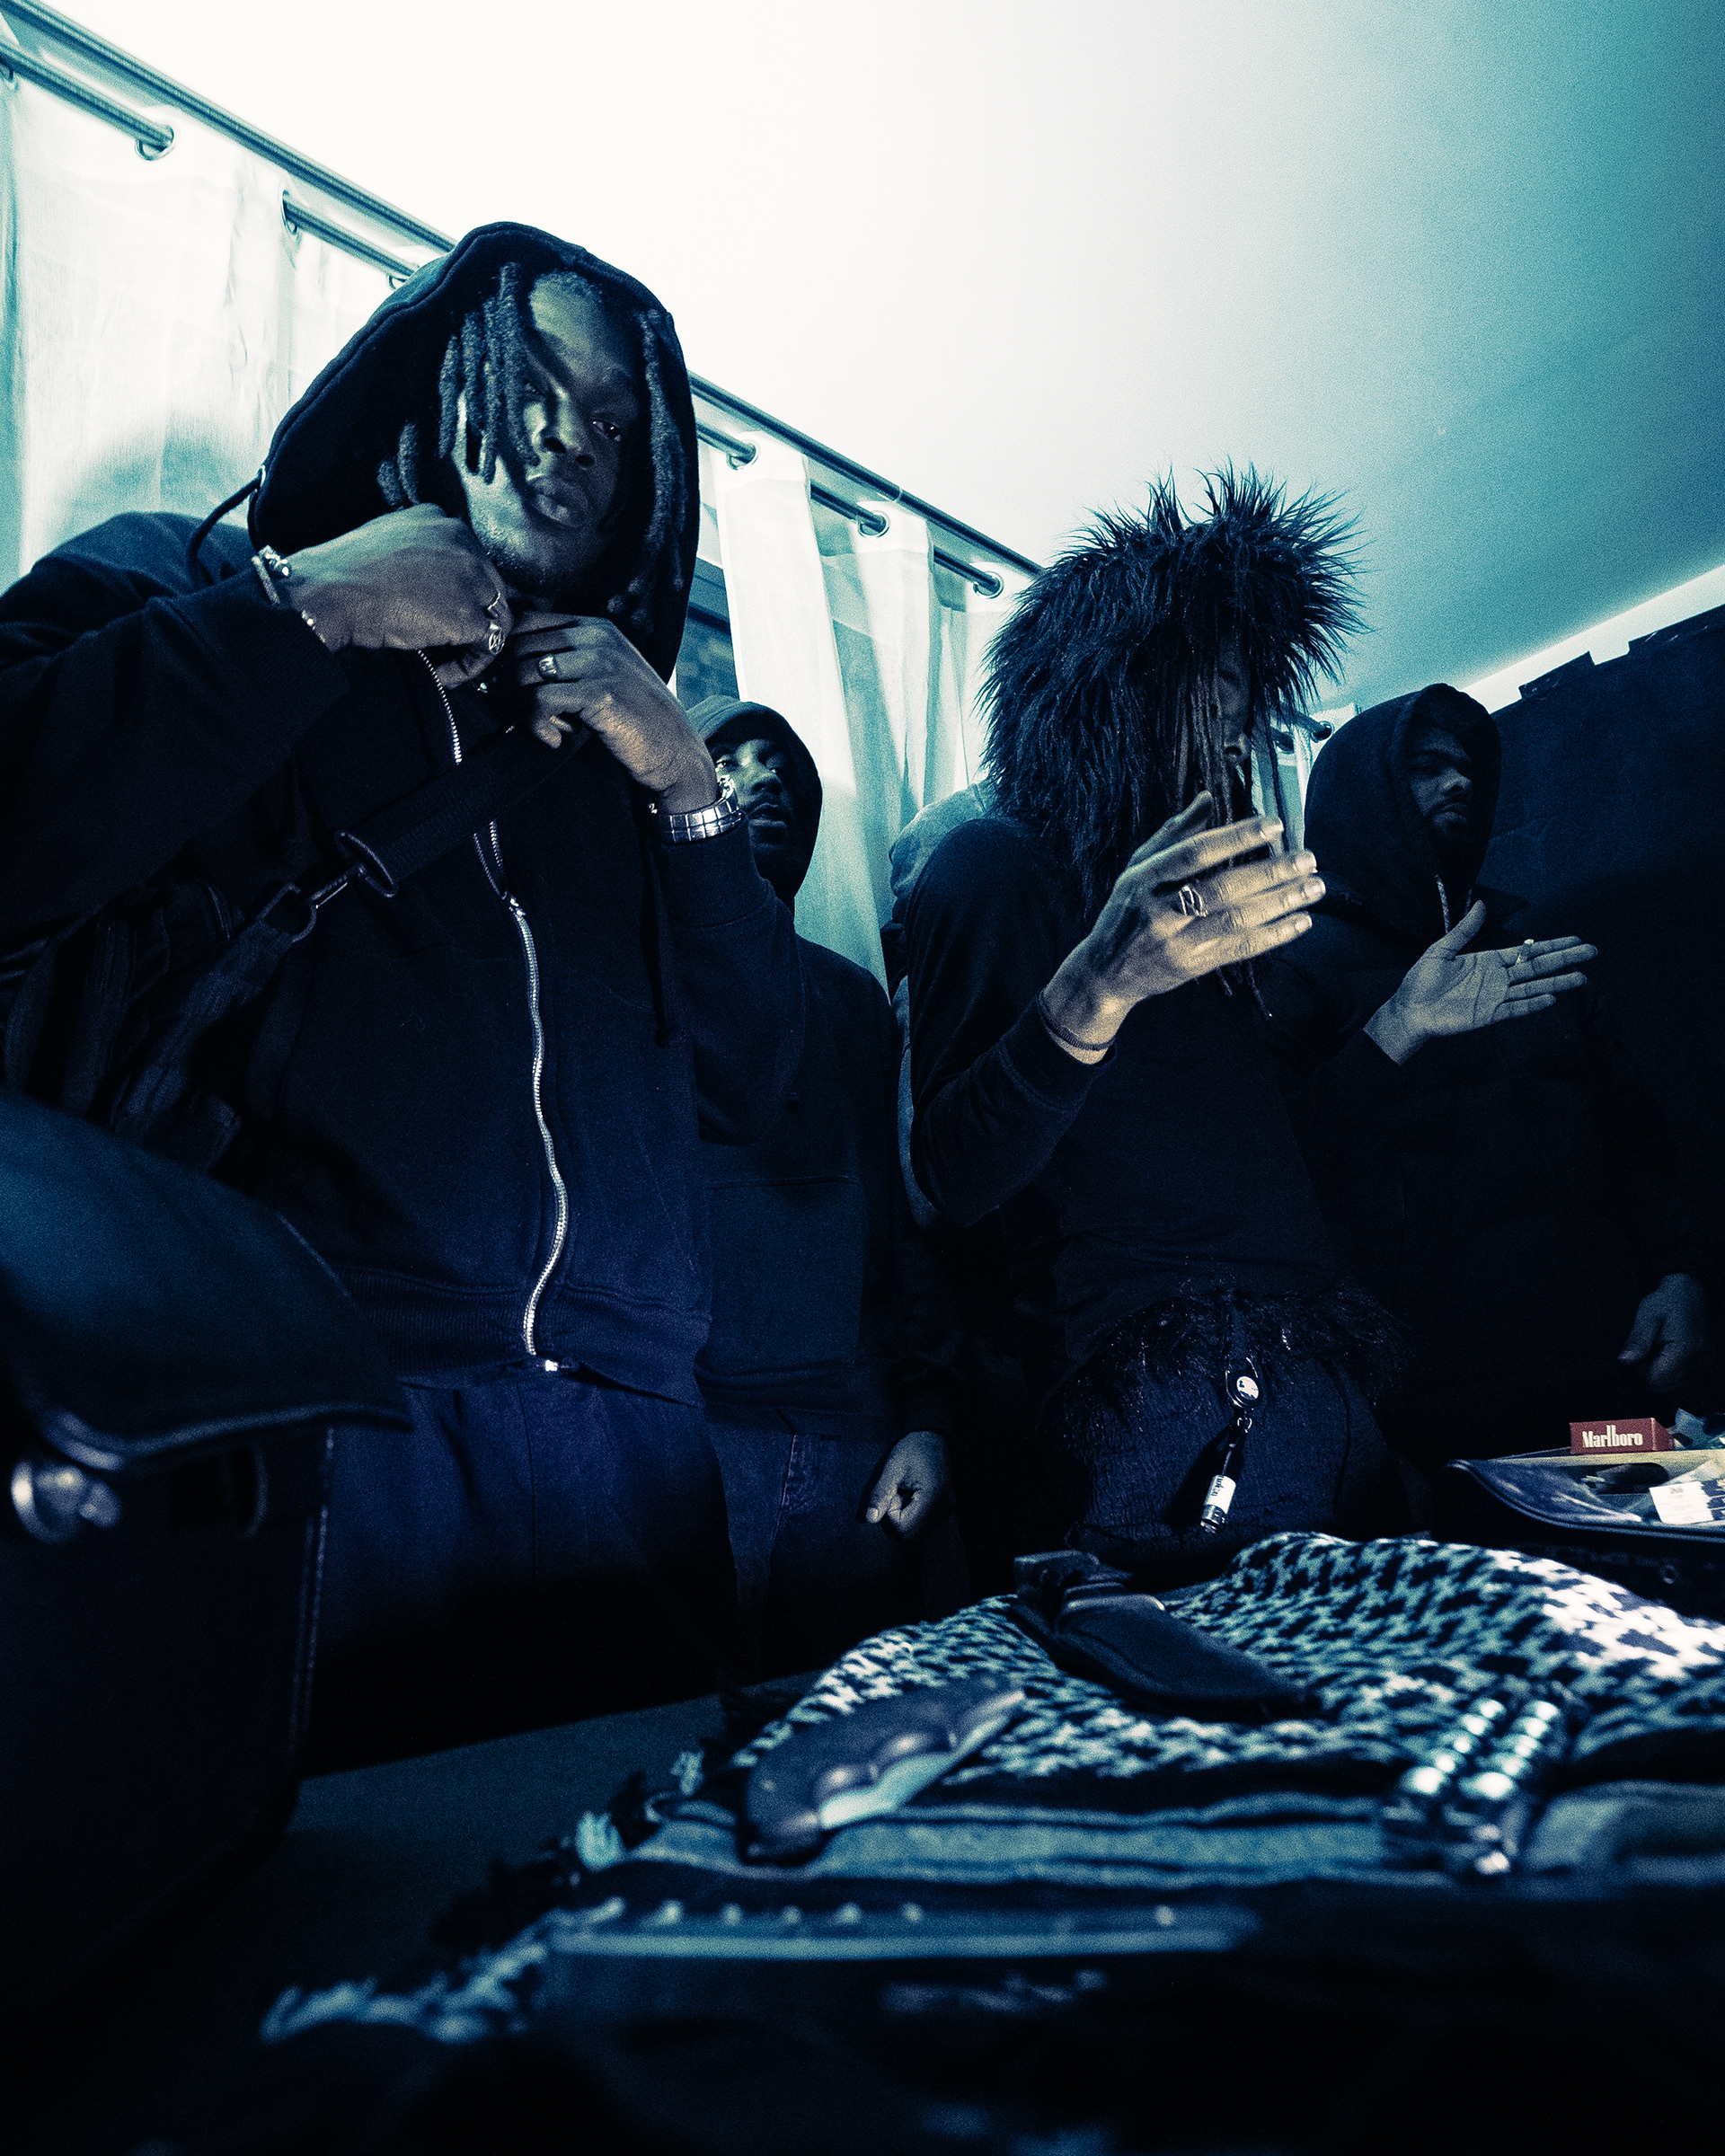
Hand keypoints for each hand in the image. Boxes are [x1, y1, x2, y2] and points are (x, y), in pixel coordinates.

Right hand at [285, 505, 513, 685]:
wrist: (327, 592)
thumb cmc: (340, 573)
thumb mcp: (383, 542)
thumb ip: (414, 554)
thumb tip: (424, 583)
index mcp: (437, 519)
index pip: (468, 560)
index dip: (458, 593)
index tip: (439, 613)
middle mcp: (461, 541)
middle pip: (488, 587)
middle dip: (471, 619)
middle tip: (448, 644)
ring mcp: (469, 578)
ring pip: (494, 616)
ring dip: (472, 645)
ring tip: (445, 663)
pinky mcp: (468, 614)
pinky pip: (488, 646)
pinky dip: (469, 667)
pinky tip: (443, 673)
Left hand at [505, 614, 716, 805]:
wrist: (676, 751)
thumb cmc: (637, 719)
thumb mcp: (607, 674)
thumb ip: (571, 659)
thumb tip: (513, 662)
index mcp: (596, 627)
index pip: (527, 623)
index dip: (509, 656)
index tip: (518, 690)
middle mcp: (597, 637)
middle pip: (518, 647)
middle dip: (512, 686)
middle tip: (530, 715)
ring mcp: (599, 662)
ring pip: (523, 672)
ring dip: (523, 707)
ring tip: (547, 727)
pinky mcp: (599, 692)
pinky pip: (539, 700)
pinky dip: (537, 725)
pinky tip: (555, 739)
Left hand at [864, 1430, 949, 1538]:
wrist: (935, 1438)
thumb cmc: (914, 1449)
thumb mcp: (893, 1467)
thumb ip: (881, 1493)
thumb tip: (870, 1519)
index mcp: (932, 1498)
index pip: (903, 1527)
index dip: (890, 1513)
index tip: (893, 1491)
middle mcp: (943, 1509)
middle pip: (909, 1534)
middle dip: (896, 1518)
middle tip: (897, 1493)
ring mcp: (946, 1510)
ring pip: (916, 1532)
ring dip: (903, 1518)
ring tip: (904, 1493)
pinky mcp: (945, 1509)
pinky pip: (923, 1524)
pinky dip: (912, 1515)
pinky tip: (911, 1496)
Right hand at [1040, 794, 1316, 1055]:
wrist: (1106, 972)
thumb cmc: (1126, 911)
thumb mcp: (1138, 868)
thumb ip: (1174, 834)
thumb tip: (1209, 798)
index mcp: (1144, 879)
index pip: (1195, 853)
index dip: (1236, 838)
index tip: (1274, 825)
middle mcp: (1159, 911)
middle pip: (1222, 889)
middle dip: (1270, 873)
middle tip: (1307, 859)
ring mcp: (1176, 941)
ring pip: (1235, 920)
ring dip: (1281, 903)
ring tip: (1314, 887)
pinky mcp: (1193, 966)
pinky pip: (1239, 949)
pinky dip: (1274, 935)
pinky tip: (1301, 922)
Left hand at [1365, 901, 1593, 1063]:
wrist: (1409, 1010)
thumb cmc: (1420, 981)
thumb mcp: (1441, 949)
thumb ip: (1465, 930)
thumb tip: (1480, 904)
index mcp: (1489, 961)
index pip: (1527, 951)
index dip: (1551, 945)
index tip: (1574, 938)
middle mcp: (1497, 978)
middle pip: (1537, 967)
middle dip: (1564, 959)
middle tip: (1591, 952)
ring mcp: (1495, 997)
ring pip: (1533, 987)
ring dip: (1557, 982)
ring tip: (1582, 977)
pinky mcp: (1488, 1015)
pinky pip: (1516, 1008)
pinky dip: (1533, 1004)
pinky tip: (1552, 997)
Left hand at [1619, 1272, 1709, 1394]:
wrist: (1690, 1292)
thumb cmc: (1667, 1301)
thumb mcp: (1647, 1316)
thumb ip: (1637, 1341)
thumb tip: (1624, 1362)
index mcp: (1685, 1350)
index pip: (1656, 1379)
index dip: (1638, 1373)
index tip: (1631, 1357)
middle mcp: (1699, 1361)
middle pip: (1664, 1386)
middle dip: (1647, 1375)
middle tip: (1640, 1354)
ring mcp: (1703, 1364)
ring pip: (1673, 1386)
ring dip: (1658, 1375)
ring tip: (1653, 1352)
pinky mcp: (1704, 1363)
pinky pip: (1681, 1379)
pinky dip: (1669, 1372)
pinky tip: (1663, 1356)